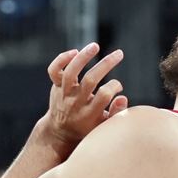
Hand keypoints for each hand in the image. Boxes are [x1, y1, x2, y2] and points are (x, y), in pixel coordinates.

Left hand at [36, 43, 127, 158]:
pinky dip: (62, 59)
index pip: (103, 96)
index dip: (114, 87)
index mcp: (90, 114)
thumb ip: (116, 114)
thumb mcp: (104, 127)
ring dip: (83, 57)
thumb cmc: (88, 127)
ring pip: (70, 73)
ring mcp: (64, 94)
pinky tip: (75, 52)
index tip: (118, 85)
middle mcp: (75, 103)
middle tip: (119, 54)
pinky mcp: (56, 86)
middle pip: (90, 81)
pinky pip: (54, 70)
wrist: (60, 131)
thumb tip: (123, 97)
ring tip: (95, 46)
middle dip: (105, 65)